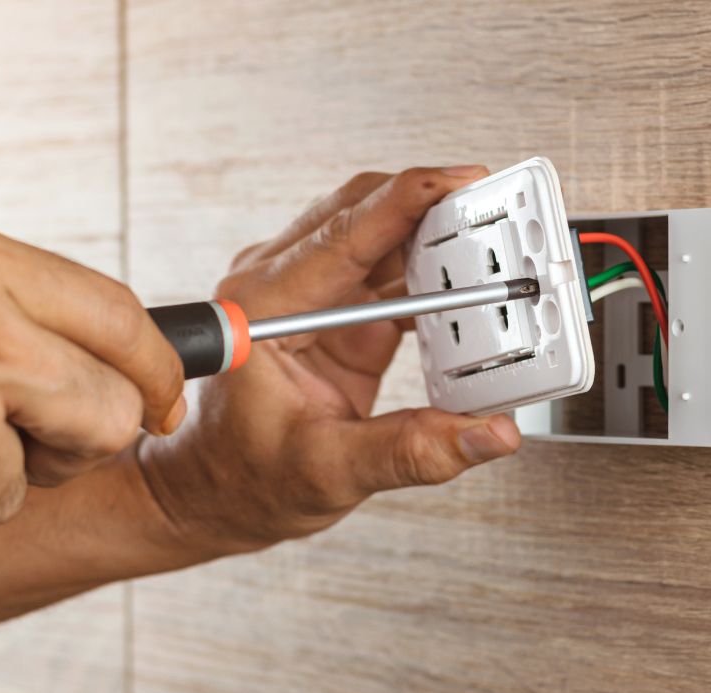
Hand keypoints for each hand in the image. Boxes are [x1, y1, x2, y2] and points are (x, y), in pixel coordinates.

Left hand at [138, 166, 521, 556]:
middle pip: (366, 214)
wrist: (213, 493)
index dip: (409, 199)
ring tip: (496, 246)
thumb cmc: (242, 479)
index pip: (345, 234)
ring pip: (382, 236)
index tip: (461, 180)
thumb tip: (485, 433)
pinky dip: (435, 273)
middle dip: (434, 205)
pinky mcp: (338, 312)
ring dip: (438, 237)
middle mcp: (281, 286)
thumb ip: (411, 450)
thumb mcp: (328, 472)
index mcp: (263, 308)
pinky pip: (392, 272)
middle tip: (495, 209)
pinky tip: (470, 288)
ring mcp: (311, 294)